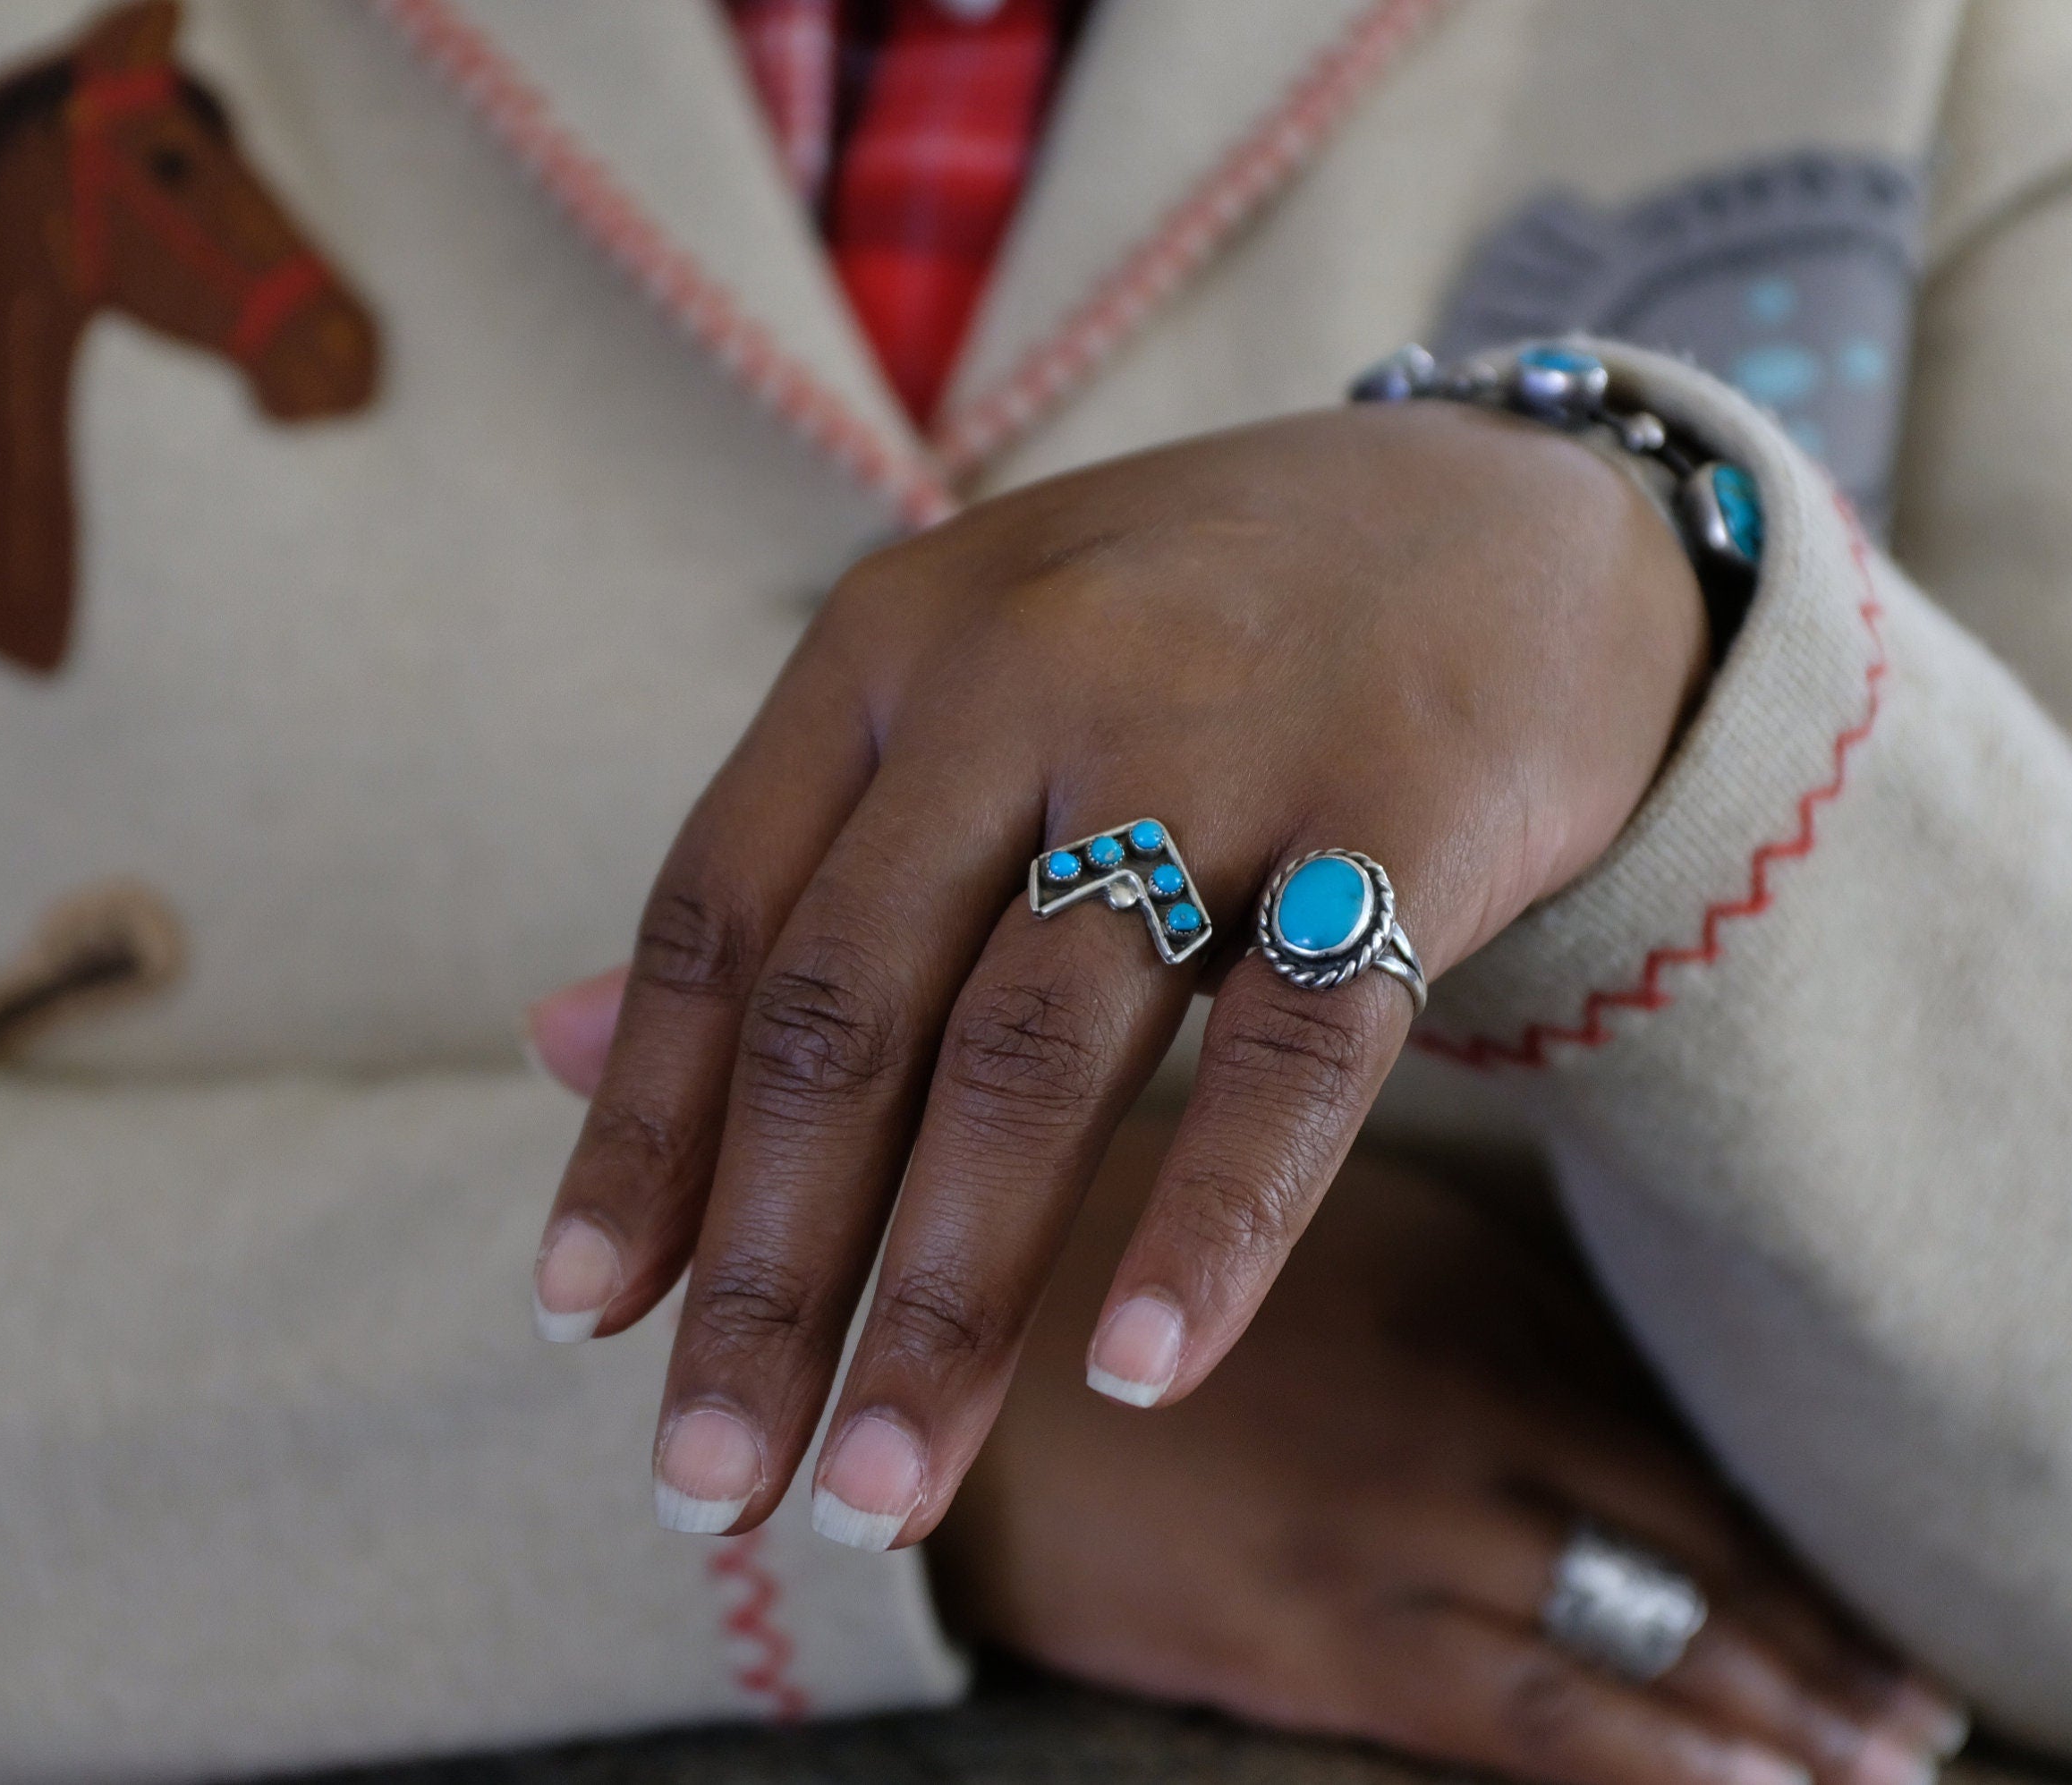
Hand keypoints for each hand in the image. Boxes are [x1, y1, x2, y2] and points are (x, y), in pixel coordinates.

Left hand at [533, 401, 1709, 1544]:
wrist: (1518, 512)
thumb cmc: (1199, 637)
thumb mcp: (961, 691)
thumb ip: (785, 868)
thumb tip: (554, 1049)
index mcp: (890, 647)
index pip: (717, 920)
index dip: (641, 1129)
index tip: (580, 1317)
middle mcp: (1022, 679)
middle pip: (847, 1019)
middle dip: (765, 1275)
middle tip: (705, 1483)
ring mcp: (1213, 742)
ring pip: (1035, 1057)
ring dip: (946, 1302)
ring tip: (877, 1498)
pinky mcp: (1400, 815)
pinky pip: (1294, 1053)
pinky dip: (1209, 1221)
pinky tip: (1138, 1376)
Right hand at [927, 1121, 1968, 1784]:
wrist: (914, 1340)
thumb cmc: (1108, 1267)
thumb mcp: (1296, 1219)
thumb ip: (1450, 1278)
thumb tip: (1590, 1369)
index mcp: (1461, 1284)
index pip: (1673, 1427)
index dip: (1790, 1526)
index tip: (1886, 1601)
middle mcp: (1456, 1401)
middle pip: (1684, 1537)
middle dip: (1814, 1643)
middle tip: (1925, 1723)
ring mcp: (1389, 1521)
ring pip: (1632, 1633)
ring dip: (1768, 1713)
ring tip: (1875, 1773)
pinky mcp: (1308, 1627)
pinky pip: (1517, 1711)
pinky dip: (1644, 1758)